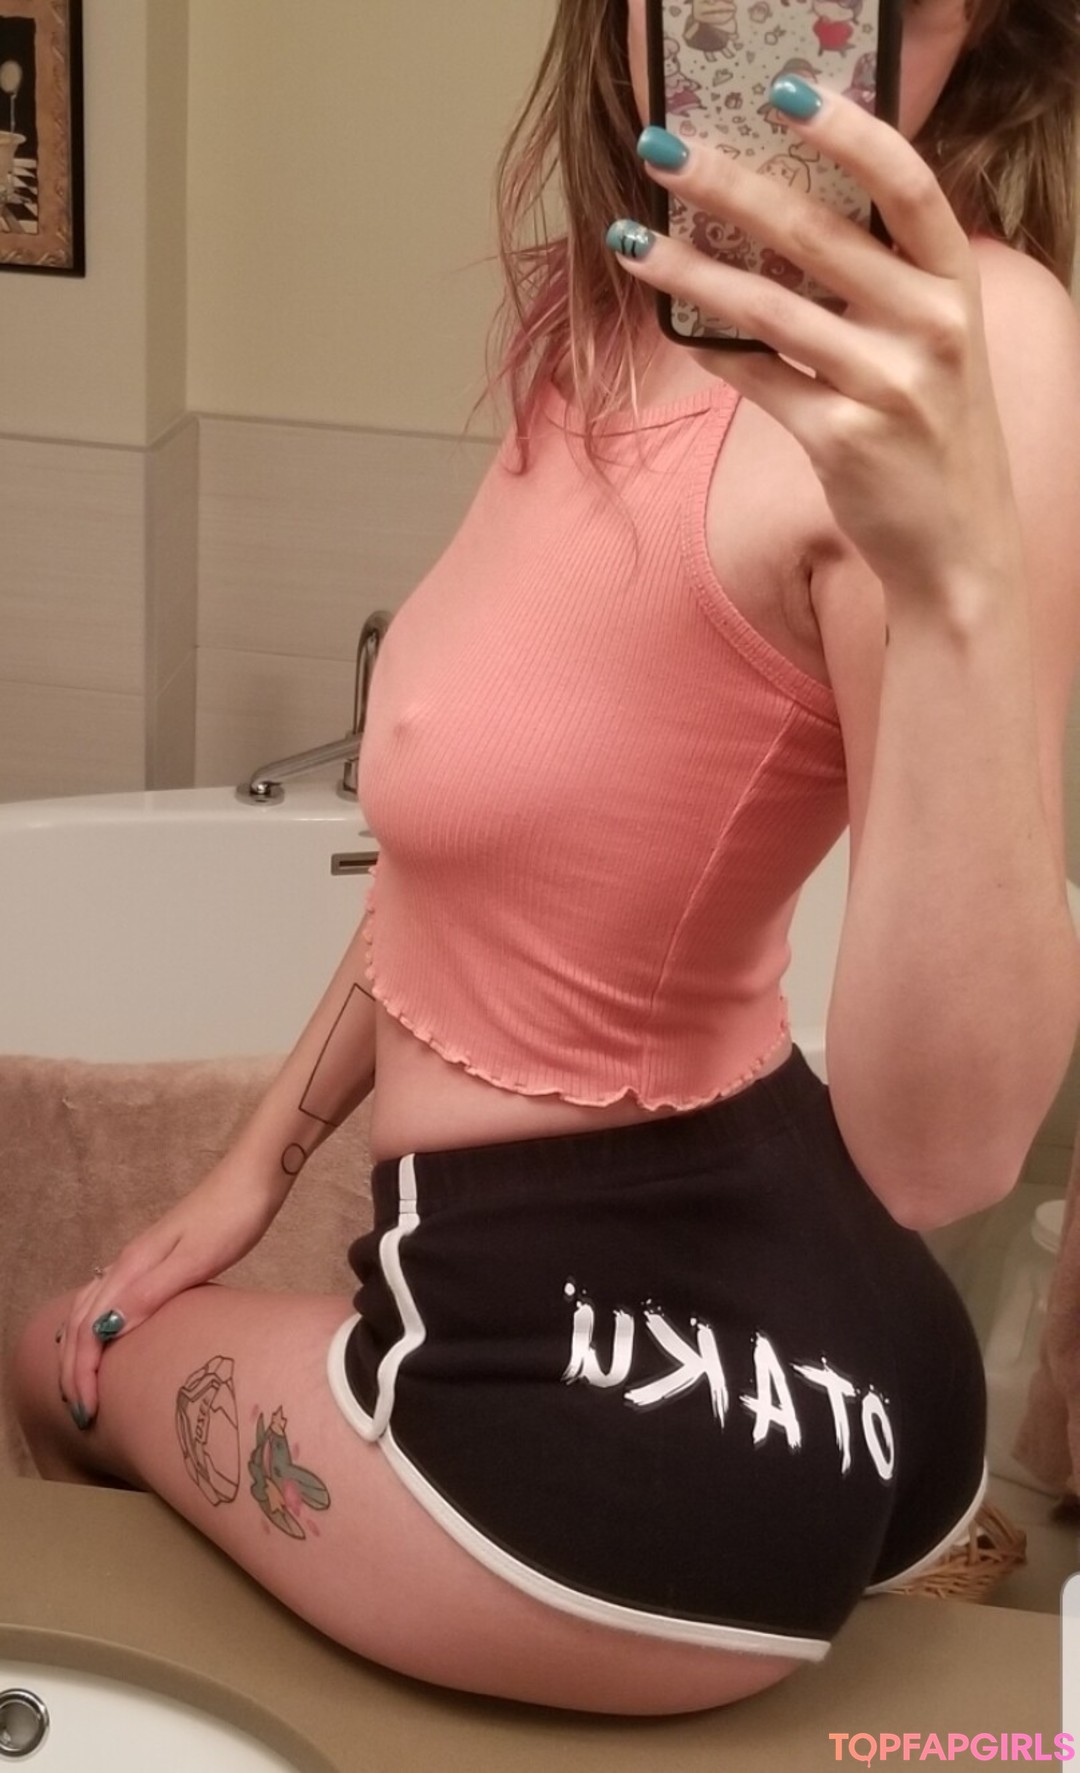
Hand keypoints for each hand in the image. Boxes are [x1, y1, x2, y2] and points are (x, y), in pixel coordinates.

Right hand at [58, 1160, 287, 1425]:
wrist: (253, 1178)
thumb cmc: (231, 1217)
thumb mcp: (196, 1258)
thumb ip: (152, 1292)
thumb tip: (107, 1331)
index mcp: (132, 1266)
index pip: (87, 1329)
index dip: (82, 1374)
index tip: (88, 1413)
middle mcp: (127, 1263)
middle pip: (79, 1322)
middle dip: (73, 1370)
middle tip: (82, 1413)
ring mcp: (139, 1259)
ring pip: (88, 1309)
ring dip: (79, 1351)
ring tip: (85, 1386)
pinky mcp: (156, 1259)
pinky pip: (108, 1298)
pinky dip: (96, 1327)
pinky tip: (110, 1338)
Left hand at [608, 79, 1025, 608]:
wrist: (959, 550)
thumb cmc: (934, 435)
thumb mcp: (933, 344)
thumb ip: (879, 286)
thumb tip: (771, 226)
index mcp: (958, 285)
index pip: (907, 185)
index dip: (848, 131)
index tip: (783, 92)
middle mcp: (932, 327)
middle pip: (816, 234)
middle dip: (726, 185)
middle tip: (660, 151)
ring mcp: (888, 387)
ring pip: (768, 309)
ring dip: (689, 269)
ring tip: (630, 239)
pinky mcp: (843, 442)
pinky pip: (758, 380)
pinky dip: (711, 350)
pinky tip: (673, 324)